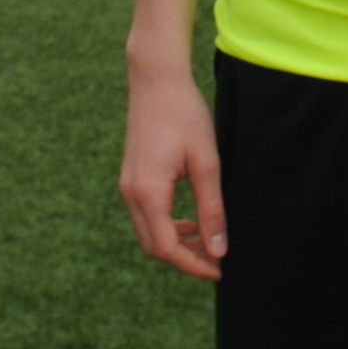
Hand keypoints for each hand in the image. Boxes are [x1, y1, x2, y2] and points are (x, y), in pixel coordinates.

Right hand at [118, 62, 226, 280]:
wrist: (157, 79)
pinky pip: (146, 215)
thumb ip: (212, 209)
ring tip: (208, 242)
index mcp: (148, 193)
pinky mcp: (131, 177)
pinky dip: (168, 226)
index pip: (167, 248)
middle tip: (217, 259)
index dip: (194, 265)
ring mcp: (127, 185)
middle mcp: (131, 193)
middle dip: (185, 258)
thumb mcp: (206, 162)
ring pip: (149, 233)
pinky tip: (190, 221)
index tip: (220, 270)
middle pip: (154, 246)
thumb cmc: (185, 114)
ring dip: (177, 243)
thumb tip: (219, 249)